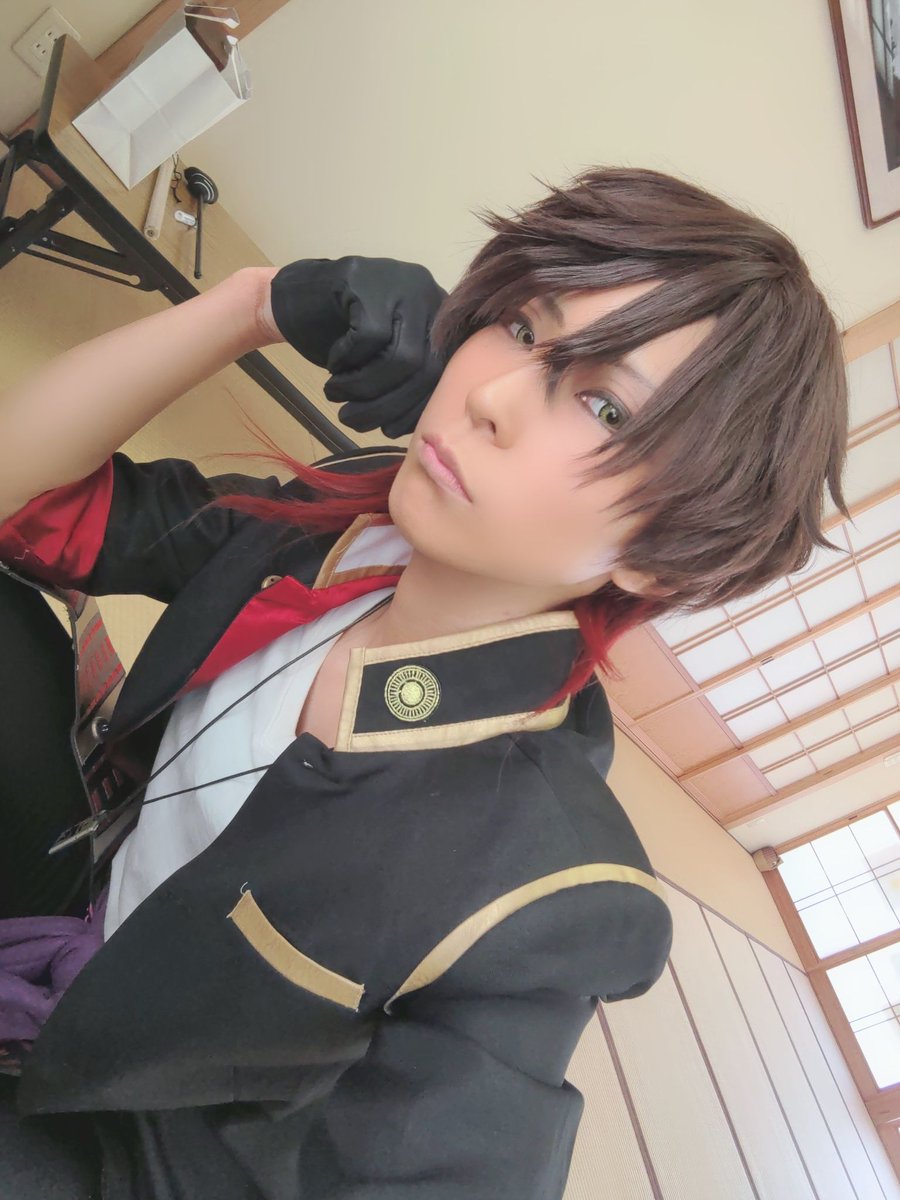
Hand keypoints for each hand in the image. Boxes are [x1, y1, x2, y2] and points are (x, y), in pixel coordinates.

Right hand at [268, 256, 448, 437]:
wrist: (297, 297)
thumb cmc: (344, 337)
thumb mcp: (387, 360)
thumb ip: (409, 382)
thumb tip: (419, 426)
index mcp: (440, 321)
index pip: (442, 374)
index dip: (414, 409)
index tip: (389, 430)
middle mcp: (429, 296)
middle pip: (424, 369)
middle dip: (387, 406)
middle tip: (353, 420)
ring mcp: (400, 284)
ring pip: (401, 357)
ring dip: (363, 388)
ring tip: (336, 394)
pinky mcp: (367, 282)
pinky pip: (368, 337)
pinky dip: (347, 360)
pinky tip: (333, 364)